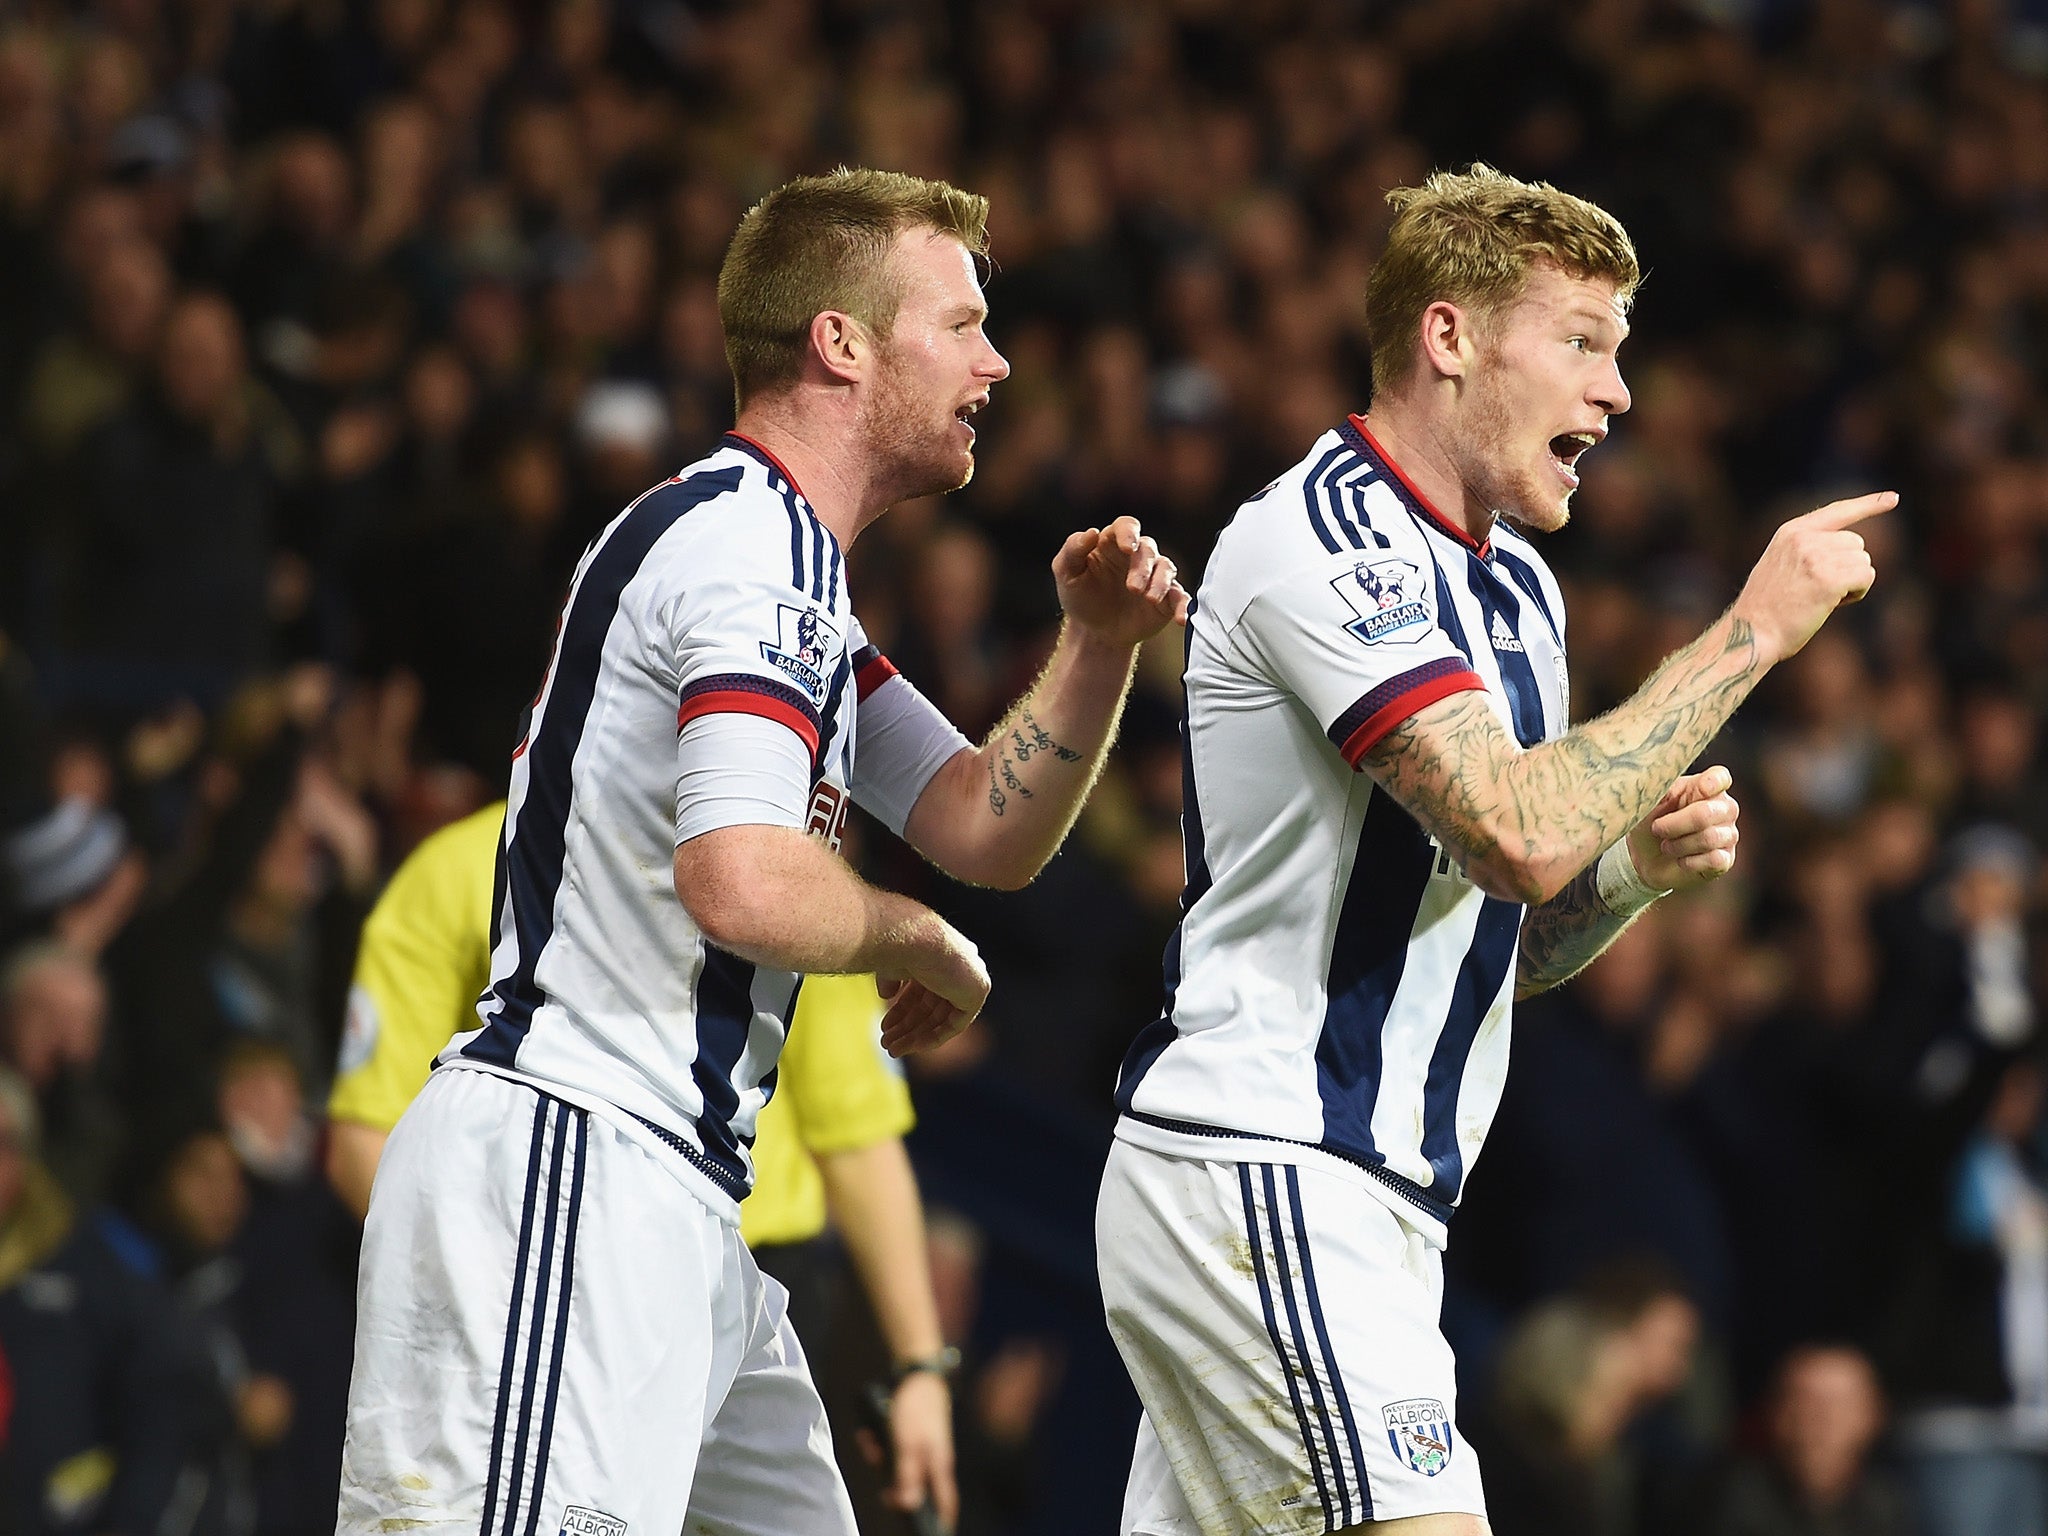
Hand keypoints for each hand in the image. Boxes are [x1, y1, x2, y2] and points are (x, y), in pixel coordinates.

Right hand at [877, 923, 989, 1057]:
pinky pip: (955, 1024)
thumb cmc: (896, 946)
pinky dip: (934, 1037)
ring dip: (916, 1036)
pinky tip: (911, 1047)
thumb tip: (886, 996)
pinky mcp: (977, 992)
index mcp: (939, 954)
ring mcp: (970, 978)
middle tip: (886, 1043)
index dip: (901, 1010)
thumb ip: (891, 980)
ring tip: (891, 1049)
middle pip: (931, 1007)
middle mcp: (958, 965)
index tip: (884, 1026)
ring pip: (941, 1018)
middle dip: (907, 1027)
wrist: (911, 939)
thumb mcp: (890, 966)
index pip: (922, 991)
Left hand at [884, 1371, 957, 1530]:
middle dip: (894, 1488)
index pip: (945, 1503)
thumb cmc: (913, 1409)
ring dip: (879, 1458)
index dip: (940, 1522)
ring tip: (871, 1442)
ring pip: (896, 1466)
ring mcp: (921, 1445)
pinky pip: (888, 1448)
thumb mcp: (906, 1445)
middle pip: (913, 1486)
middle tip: (882, 1482)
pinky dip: (876, 1443)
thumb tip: (907, 1508)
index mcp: (938, 1465)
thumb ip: (907, 1478)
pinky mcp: (909, 1433)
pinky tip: (869, 1434)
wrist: (913, 1372)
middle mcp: (932, 1458)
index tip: (931, 1533)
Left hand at [1052, 516, 1189, 647]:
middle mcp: (1137, 556)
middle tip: (1133, 588)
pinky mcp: (1166, 599)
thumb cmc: (1080, 597)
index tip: (1126, 547)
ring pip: (1167, 569)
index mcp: (1113, 543)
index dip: (1129, 533)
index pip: (1126, 526)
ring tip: (1149, 599)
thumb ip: (1073, 551)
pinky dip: (1184, 606)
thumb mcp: (1066, 574)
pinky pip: (1180, 597)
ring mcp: (1154, 576)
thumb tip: (1091, 533)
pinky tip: (1180, 618)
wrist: (1094, 632)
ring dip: (1161, 582)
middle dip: (1142, 567)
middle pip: (1148, 549)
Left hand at [1626, 765, 1739, 892]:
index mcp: (1704, 788)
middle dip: (1674, 824)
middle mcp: (1723, 808)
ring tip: (1666, 846)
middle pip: (1707, 812)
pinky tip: (1680, 860)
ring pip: (1710, 838)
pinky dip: (1690, 861)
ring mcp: (1727, 834)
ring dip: (1679, 845)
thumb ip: (1658, 788)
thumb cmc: (1649, 823)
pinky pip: (1715, 859)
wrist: (1643, 858)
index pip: (1720, 777)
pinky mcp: (1725, 859)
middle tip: (1657, 829)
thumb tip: (1658, 776)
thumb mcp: (1648, 803)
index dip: (1713, 782)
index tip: (1701, 789)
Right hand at [1732, 491, 1892, 664]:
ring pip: (1863, 562)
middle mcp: (1804, 539)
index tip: (1894, 498)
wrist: (1752, 633)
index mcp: (1791, 532)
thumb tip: (1855, 553)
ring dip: (1851, 583)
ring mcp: (1815, 557)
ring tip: (1820, 598)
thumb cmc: (1768, 607)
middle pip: (1856, 543)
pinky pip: (1865, 577)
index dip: (1869, 504)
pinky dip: (1857, 593)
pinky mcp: (1828, 579)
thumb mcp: (1781, 564)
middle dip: (1847, 567)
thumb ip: (1809, 549)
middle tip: (1817, 589)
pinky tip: (1832, 604)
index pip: (1838, 511)